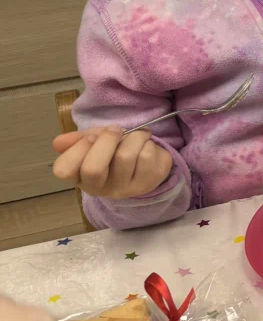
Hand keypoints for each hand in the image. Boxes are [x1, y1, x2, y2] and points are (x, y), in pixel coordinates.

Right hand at [51, 129, 172, 199]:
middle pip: (93, 169)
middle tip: (116, 131)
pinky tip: (146, 145)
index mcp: (80, 178)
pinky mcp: (147, 184)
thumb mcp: (94, 142)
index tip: (92, 137)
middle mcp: (100, 189)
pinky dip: (147, 142)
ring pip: (124, 157)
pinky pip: (146, 156)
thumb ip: (77, 140)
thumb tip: (57, 142)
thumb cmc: (114, 151)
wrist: (147, 160)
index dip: (78, 149)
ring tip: (136, 136)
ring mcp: (124, 189)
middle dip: (106, 141)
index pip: (64, 171)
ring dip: (132, 137)